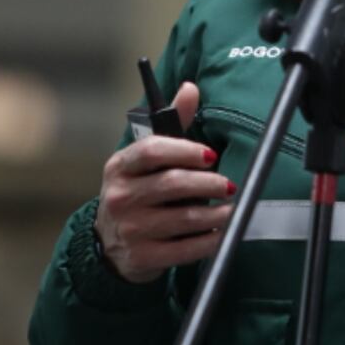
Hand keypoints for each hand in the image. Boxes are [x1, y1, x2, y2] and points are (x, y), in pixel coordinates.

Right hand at [93, 82, 236, 283]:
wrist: (111, 243)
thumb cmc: (139, 190)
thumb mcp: (146, 158)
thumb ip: (172, 123)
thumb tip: (190, 88)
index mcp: (121, 166)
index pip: (151, 152)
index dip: (184, 151)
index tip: (211, 155)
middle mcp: (120, 196)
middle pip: (172, 184)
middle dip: (208, 184)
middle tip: (230, 185)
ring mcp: (130, 229)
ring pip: (183, 218)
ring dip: (216, 214)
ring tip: (233, 209)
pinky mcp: (143, 257)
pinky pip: (185, 250)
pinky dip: (208, 242)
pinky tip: (221, 234)